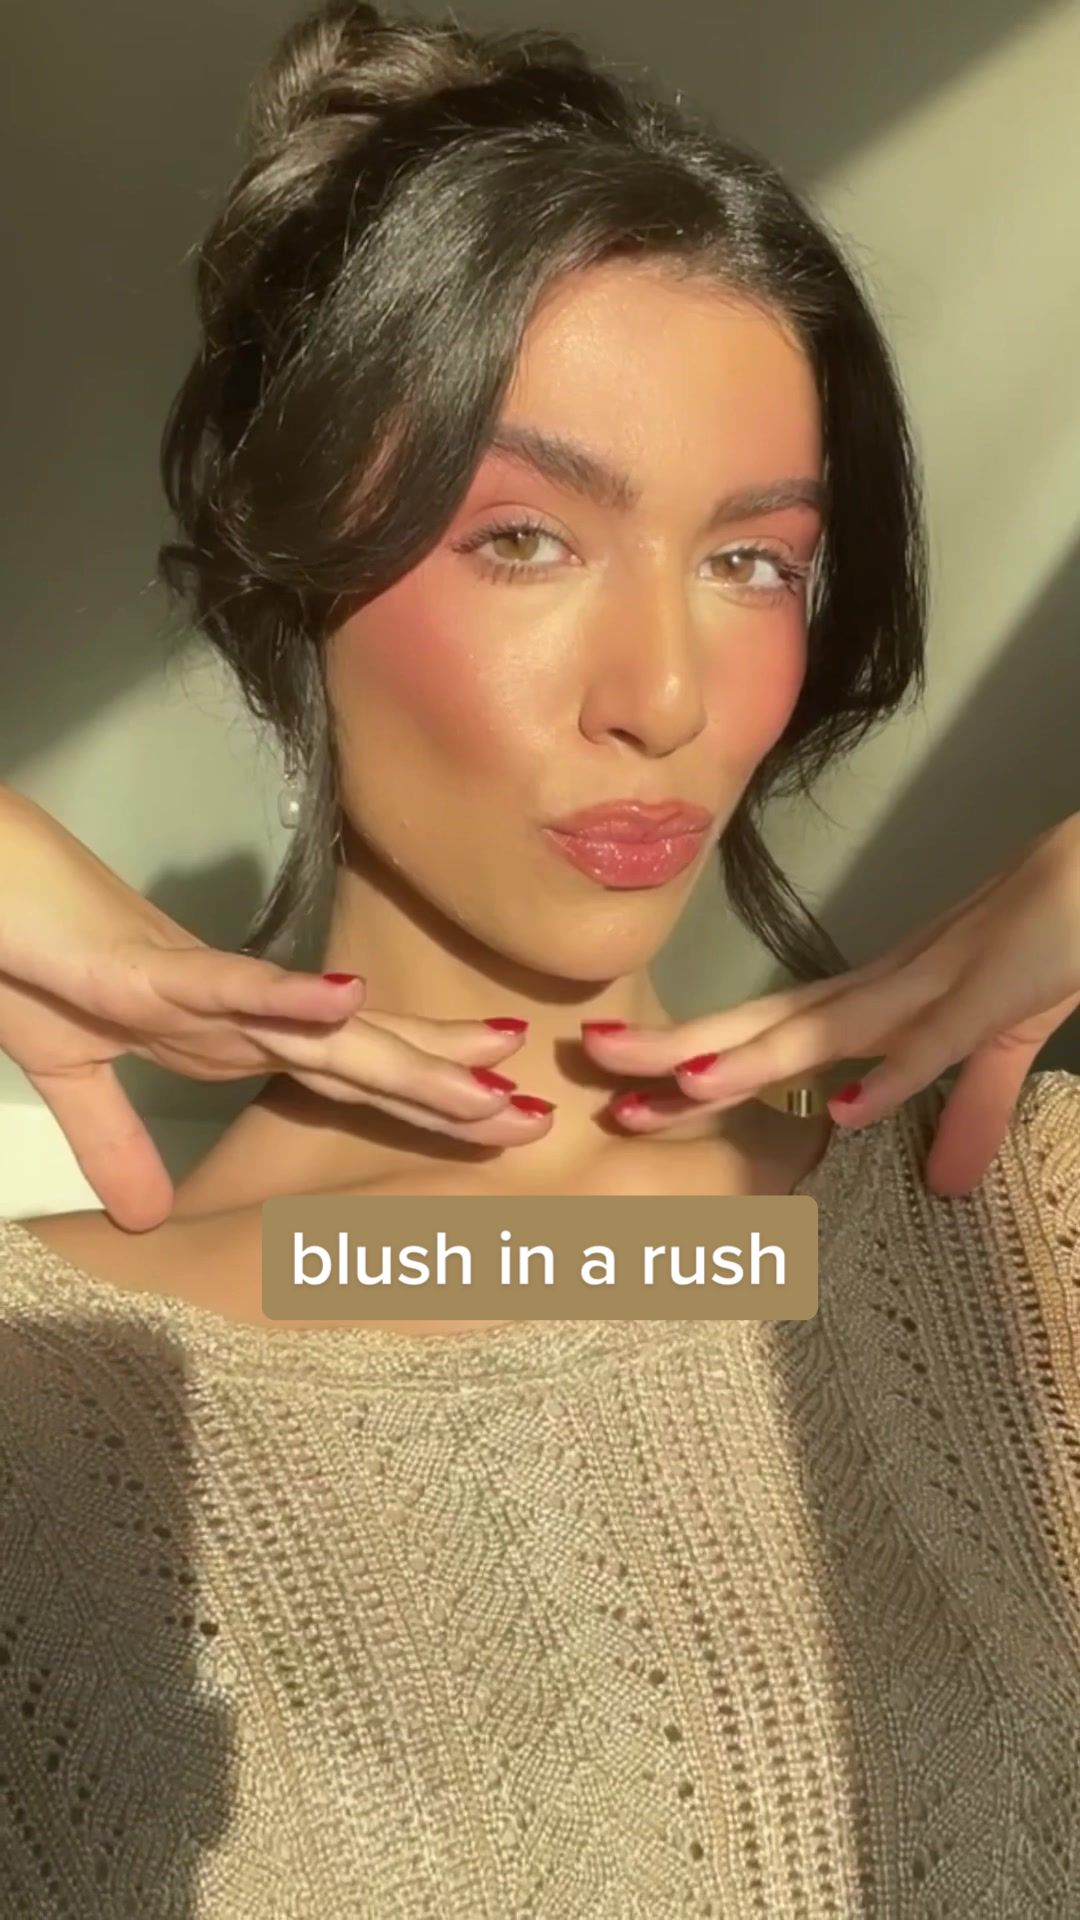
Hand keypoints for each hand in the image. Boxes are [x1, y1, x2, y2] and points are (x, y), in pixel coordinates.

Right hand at [0, 788, 549, 1230]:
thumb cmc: (21, 955)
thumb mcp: (72, 1073)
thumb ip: (117, 1139)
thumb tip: (143, 1217)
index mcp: (223, 1036)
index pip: (342, 1072)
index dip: (419, 1097)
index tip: (499, 1123)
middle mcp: (233, 1011)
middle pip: (360, 1055)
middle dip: (447, 1086)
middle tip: (537, 1118)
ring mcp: (197, 987)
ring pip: (320, 1029)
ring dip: (403, 1052)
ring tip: (491, 1073)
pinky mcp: (145, 970)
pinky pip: (227, 984)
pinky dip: (287, 996)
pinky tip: (350, 999)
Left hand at [581, 813, 1079, 1196]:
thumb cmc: (1051, 941)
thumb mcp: (999, 1045)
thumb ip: (964, 1110)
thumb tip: (946, 1183)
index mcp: (878, 1001)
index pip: (767, 1035)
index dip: (695, 1059)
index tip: (619, 1089)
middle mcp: (886, 989)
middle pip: (768, 1022)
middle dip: (682, 1047)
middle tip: (594, 1065)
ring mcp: (937, 986)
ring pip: (830, 1028)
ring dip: (758, 1058)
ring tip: (681, 1085)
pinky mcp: (994, 993)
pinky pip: (938, 1041)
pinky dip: (893, 1074)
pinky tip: (846, 1110)